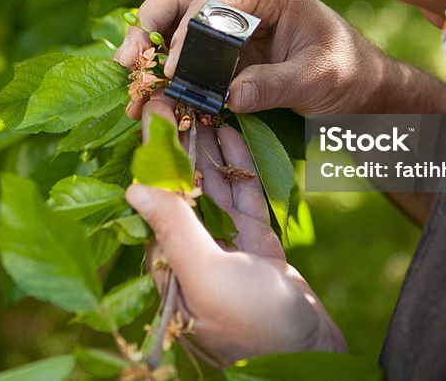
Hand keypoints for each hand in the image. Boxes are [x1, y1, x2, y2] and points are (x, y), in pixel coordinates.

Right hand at [114, 0, 445, 118]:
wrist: (362, 87)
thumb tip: (229, 98)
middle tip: (128, 60)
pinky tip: (151, 88)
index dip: (183, 32)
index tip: (169, 68)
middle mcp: (241, 2)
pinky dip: (163, 66)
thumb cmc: (349, 72)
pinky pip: (184, 52)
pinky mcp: (225, 51)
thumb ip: (275, 85)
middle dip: (148, 26)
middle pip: (179, 0)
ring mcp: (230, 25)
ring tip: (129, 73)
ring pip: (173, 21)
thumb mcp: (319, 78)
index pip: (210, 2)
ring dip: (148, 44)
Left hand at [127, 93, 346, 365]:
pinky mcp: (257, 246)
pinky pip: (243, 196)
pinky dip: (238, 165)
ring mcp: (227, 246)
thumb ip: (174, 228)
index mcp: (171, 259)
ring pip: (213, 184)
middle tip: (177, 91)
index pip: (157, 191)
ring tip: (202, 101)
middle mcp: (193, 249)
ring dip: (207, 144)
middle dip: (179, 137)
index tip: (151, 108)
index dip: (154, 148)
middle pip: (182, 182)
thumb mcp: (207, 275)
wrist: (311, 358)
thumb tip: (134, 185)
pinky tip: (231, 132)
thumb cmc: (254, 328)